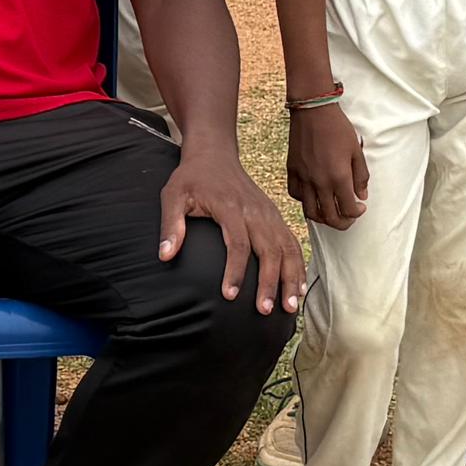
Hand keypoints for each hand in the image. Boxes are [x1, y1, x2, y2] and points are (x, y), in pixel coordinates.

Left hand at [164, 143, 304, 314]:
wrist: (214, 154)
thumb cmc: (191, 178)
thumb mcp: (173, 195)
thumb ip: (170, 225)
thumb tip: (165, 255)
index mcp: (230, 207)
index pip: (237, 243)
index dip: (235, 271)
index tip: (230, 296)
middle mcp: (255, 211)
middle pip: (268, 250)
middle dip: (270, 282)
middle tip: (265, 310)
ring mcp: (269, 213)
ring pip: (287, 248)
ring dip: (291, 278)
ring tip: (289, 307)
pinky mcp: (275, 216)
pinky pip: (292, 242)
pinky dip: (299, 265)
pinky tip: (300, 288)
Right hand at [285, 103, 366, 230]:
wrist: (313, 111)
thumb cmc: (338, 128)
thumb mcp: (356, 151)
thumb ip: (361, 176)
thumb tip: (361, 195)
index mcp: (338, 177)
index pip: (348, 209)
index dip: (356, 213)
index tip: (360, 207)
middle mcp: (319, 182)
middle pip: (329, 217)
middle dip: (342, 222)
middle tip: (348, 217)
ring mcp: (303, 178)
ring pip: (310, 211)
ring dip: (322, 217)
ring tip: (330, 212)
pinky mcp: (292, 171)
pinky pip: (296, 195)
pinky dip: (305, 201)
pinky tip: (313, 195)